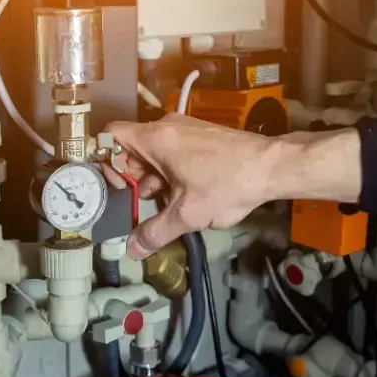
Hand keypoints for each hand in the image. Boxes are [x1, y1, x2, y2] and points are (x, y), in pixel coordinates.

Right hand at [104, 114, 281, 258]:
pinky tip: (185, 194)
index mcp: (155, 138)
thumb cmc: (228, 183)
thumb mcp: (187, 214)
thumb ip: (155, 232)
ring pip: (154, 153)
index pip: (110, 134)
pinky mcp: (200, 136)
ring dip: (154, 179)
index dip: (104, 160)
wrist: (272, 166)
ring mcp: (185, 129)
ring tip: (168, 203)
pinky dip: (171, 172)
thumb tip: (134, 250)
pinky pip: (172, 151)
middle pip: (131, 148)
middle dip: (133, 177)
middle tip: (143, 202)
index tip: (116, 185)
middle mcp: (166, 127)